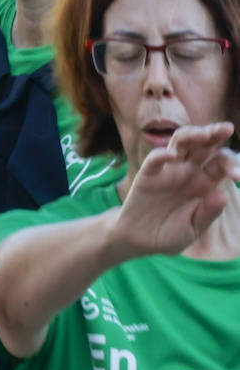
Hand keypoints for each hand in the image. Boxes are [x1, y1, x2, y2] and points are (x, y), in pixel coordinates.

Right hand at [110, 123, 239, 258]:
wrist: (139, 241)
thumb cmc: (170, 234)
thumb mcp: (193, 229)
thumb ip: (208, 214)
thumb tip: (222, 195)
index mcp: (207, 182)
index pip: (223, 163)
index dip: (233, 164)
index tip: (237, 175)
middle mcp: (190, 171)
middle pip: (204, 145)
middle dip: (216, 135)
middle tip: (226, 129)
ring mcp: (169, 171)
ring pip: (181, 143)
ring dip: (192, 135)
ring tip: (203, 134)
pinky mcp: (148, 175)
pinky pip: (155, 160)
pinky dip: (162, 154)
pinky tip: (171, 155)